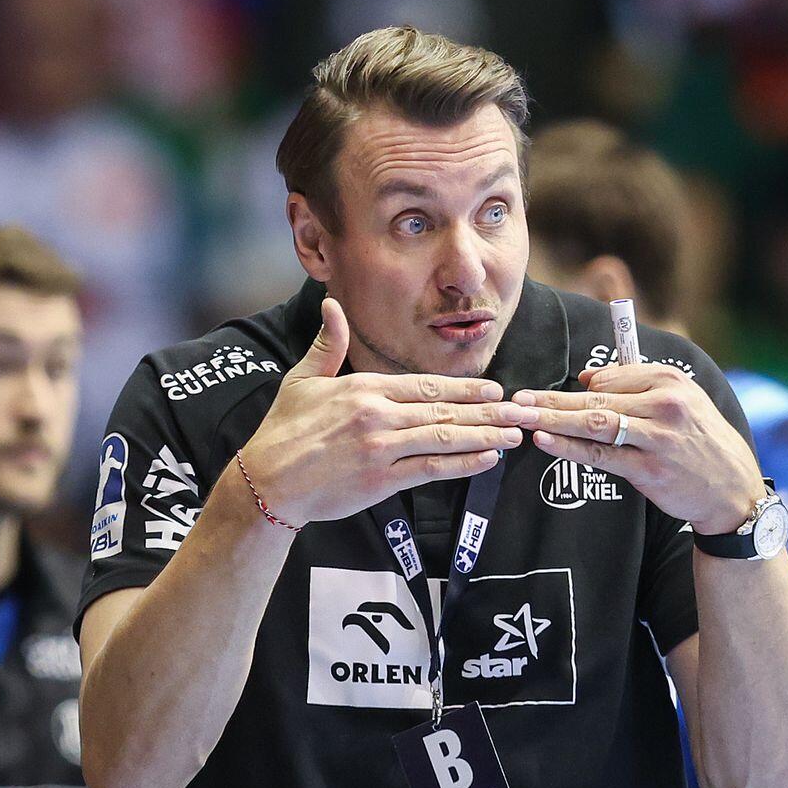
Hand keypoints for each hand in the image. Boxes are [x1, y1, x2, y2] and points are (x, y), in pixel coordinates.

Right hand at [238, 297, 532, 525]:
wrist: (267, 482)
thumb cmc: (283, 431)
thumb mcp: (302, 380)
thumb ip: (327, 344)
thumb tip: (331, 305)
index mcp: (364, 389)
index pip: (426, 385)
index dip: (464, 388)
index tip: (493, 389)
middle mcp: (378, 416)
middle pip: (444, 409)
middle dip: (488, 411)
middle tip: (520, 411)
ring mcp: (382, 449)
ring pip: (445, 437)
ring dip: (485, 435)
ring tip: (514, 435)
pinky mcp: (382, 480)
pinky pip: (432, 469)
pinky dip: (463, 464)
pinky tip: (488, 459)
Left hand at [516, 363, 763, 534]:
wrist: (732, 489)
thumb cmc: (701, 442)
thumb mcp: (683, 401)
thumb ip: (638, 385)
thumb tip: (588, 380)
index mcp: (670, 381)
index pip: (611, 377)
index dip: (576, 386)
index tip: (545, 392)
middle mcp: (665, 404)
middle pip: (596, 399)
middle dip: (551, 399)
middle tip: (516, 400)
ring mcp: (657, 438)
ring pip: (595, 424)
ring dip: (553, 419)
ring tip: (522, 417)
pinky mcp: (650, 470)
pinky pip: (601, 456)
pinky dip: (570, 447)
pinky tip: (545, 441)